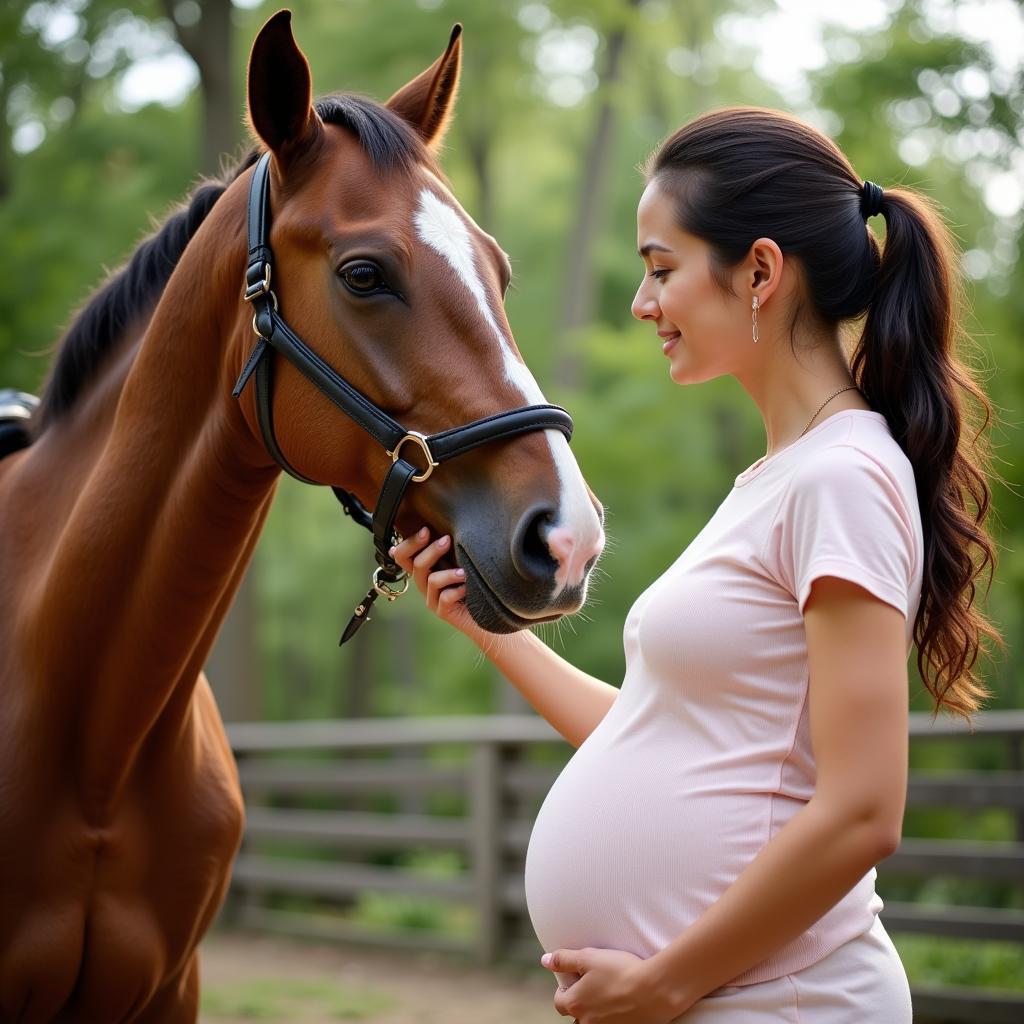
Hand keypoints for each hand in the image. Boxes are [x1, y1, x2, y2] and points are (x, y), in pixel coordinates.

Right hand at [389, 526, 484, 641]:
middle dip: (431, 551)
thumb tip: (443, 526)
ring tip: (464, 572)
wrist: (489, 614)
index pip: (404, 556)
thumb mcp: (461, 560)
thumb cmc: (476, 583)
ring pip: (431, 581)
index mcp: (426, 570)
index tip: (425, 530)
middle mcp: (426, 584)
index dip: (409, 544)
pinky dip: (456, 591)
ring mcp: (433, 599)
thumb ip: (449, 548)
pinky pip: (444, 598)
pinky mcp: (443, 612)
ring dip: (448, 574)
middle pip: (416, 565)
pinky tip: (468, 588)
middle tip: (447, 541)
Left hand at [540, 947, 685, 1023]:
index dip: (564, 988)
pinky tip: (623, 1002)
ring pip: (593, 1022)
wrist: (654, 990)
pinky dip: (613, 1016)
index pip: (559, 1002)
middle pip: (576, 1015)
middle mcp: (587, 1022)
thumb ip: (564, 959)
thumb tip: (545, 960)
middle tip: (594, 985)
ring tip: (609, 993)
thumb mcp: (588, 957)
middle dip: (580, 1001)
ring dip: (596, 1011)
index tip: (575, 978)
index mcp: (576, 1003)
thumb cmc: (620, 971)